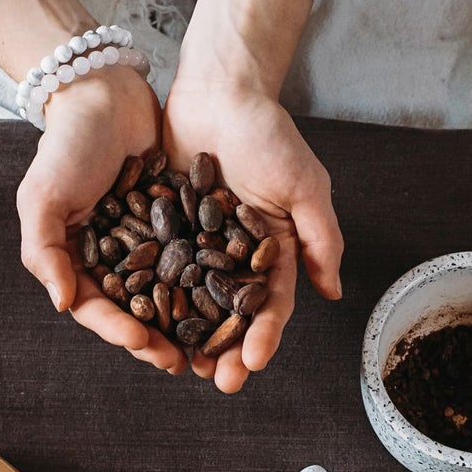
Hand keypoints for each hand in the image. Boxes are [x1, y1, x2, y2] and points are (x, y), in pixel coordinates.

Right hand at [16, 65, 186, 373]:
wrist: (104, 94)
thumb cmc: (66, 147)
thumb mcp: (43, 198)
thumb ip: (45, 252)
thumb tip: (64, 305)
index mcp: (78, 263)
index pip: (98, 309)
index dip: (119, 331)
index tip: (145, 346)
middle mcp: (114, 260)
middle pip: (138, 311)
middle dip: (160, 340)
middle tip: (186, 364)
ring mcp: (148, 242)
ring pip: (172, 293)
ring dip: (190, 322)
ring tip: (213, 347)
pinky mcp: (179, 222)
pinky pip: (198, 258)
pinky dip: (213, 281)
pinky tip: (234, 300)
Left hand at [161, 79, 342, 392]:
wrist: (218, 89)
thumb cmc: (268, 133)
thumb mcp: (303, 184)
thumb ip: (318, 237)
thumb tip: (332, 293)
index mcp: (273, 249)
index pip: (270, 303)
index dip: (265, 335)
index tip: (254, 363)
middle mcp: (235, 253)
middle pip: (229, 312)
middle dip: (225, 349)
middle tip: (216, 381)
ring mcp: (197, 243)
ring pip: (190, 300)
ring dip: (186, 335)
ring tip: (177, 365)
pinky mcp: (163, 228)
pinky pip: (155, 267)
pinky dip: (150, 296)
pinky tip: (140, 321)